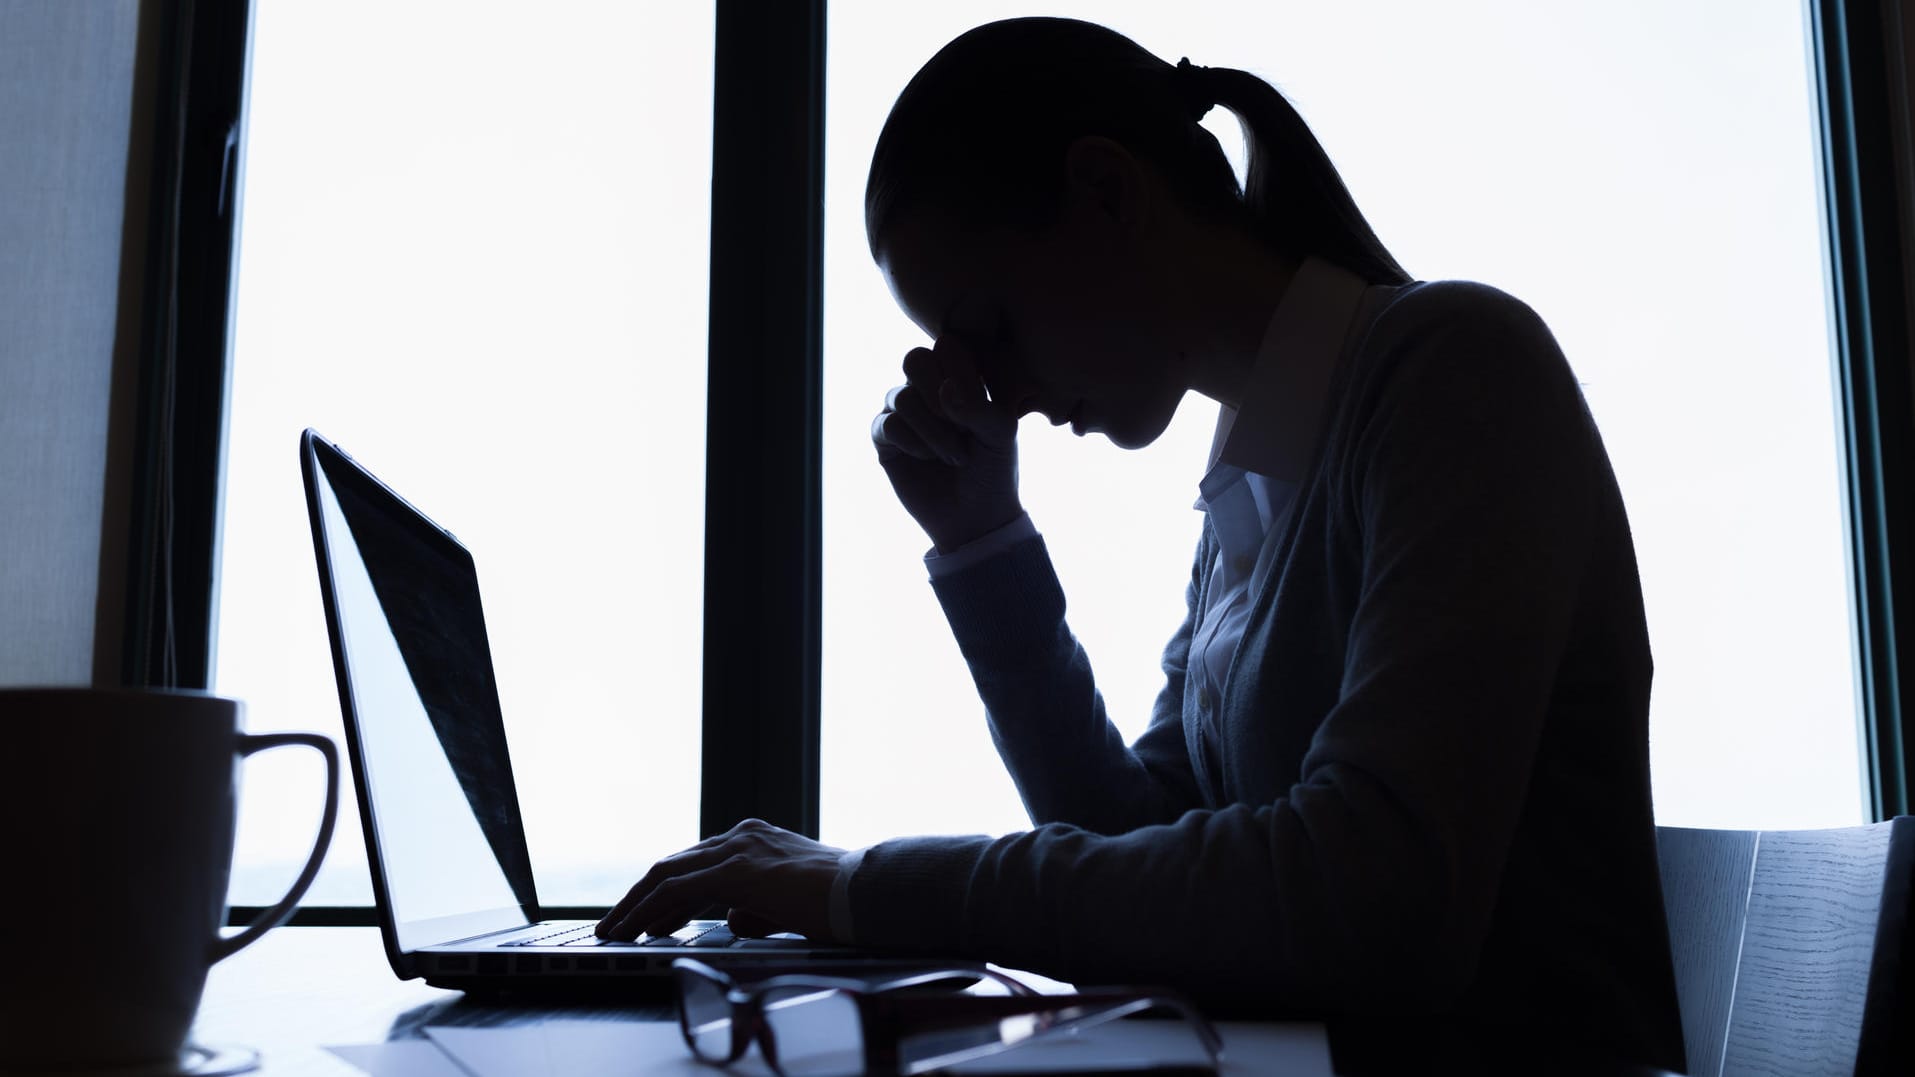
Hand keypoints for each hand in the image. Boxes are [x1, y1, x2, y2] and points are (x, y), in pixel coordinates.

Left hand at [596, 818, 845, 941]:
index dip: (668, 890)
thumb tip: (732, 921)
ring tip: (613, 930)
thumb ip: (757, 908)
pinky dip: (648, 909)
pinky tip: (634, 927)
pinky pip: (675, 890)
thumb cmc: (840, 901)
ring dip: (634, 904)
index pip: (699, 863)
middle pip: (674, 864)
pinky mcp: (734, 871)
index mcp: (758, 840)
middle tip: (617, 921)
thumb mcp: (790, 903)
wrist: (868, 891)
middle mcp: (743, 837)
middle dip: (641, 895)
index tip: (648, 914)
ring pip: (666, 874)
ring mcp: (737, 849)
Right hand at [871, 335, 1022, 551]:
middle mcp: (927, 389)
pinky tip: (929, 460)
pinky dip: (913, 443)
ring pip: (901, 396)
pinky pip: (886, 424)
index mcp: (959, 377)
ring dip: (932, 430)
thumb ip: (979, 406)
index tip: (980, 406)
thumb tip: (943, 391)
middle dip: (938, 394)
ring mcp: (903, 412)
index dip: (961, 373)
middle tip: (961, 426)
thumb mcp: (1001, 434)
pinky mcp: (885, 439)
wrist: (976, 516)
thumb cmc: (994, 469)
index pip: (948, 345)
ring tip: (955, 456)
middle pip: (914, 358)